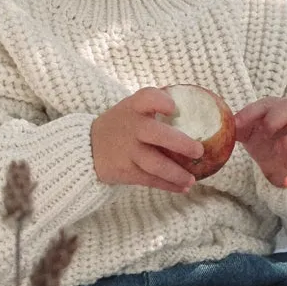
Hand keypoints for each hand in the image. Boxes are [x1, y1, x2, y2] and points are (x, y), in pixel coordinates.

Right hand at [90, 88, 204, 193]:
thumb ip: (157, 107)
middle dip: (180, 144)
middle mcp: (132, 128)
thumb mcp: (132, 109)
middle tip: (199, 151)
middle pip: (157, 135)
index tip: (174, 108)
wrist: (87, 147)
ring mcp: (127, 151)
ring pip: (155, 164)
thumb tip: (197, 112)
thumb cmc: (122, 124)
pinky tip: (182, 187)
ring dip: (177, 174)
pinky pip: (150, 180)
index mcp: (134, 107)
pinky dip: (168, 185)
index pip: (146, 98)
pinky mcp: (125, 171)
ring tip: (192, 179)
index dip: (160, 102)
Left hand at [234, 96, 286, 187]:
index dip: (253, 111)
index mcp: (278, 112)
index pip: (270, 102)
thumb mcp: (249, 133)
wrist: (278, 165)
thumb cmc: (264, 141)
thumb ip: (238, 127)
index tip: (237, 123)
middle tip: (264, 131)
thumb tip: (224, 125)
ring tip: (278, 149)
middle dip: (277, 117)